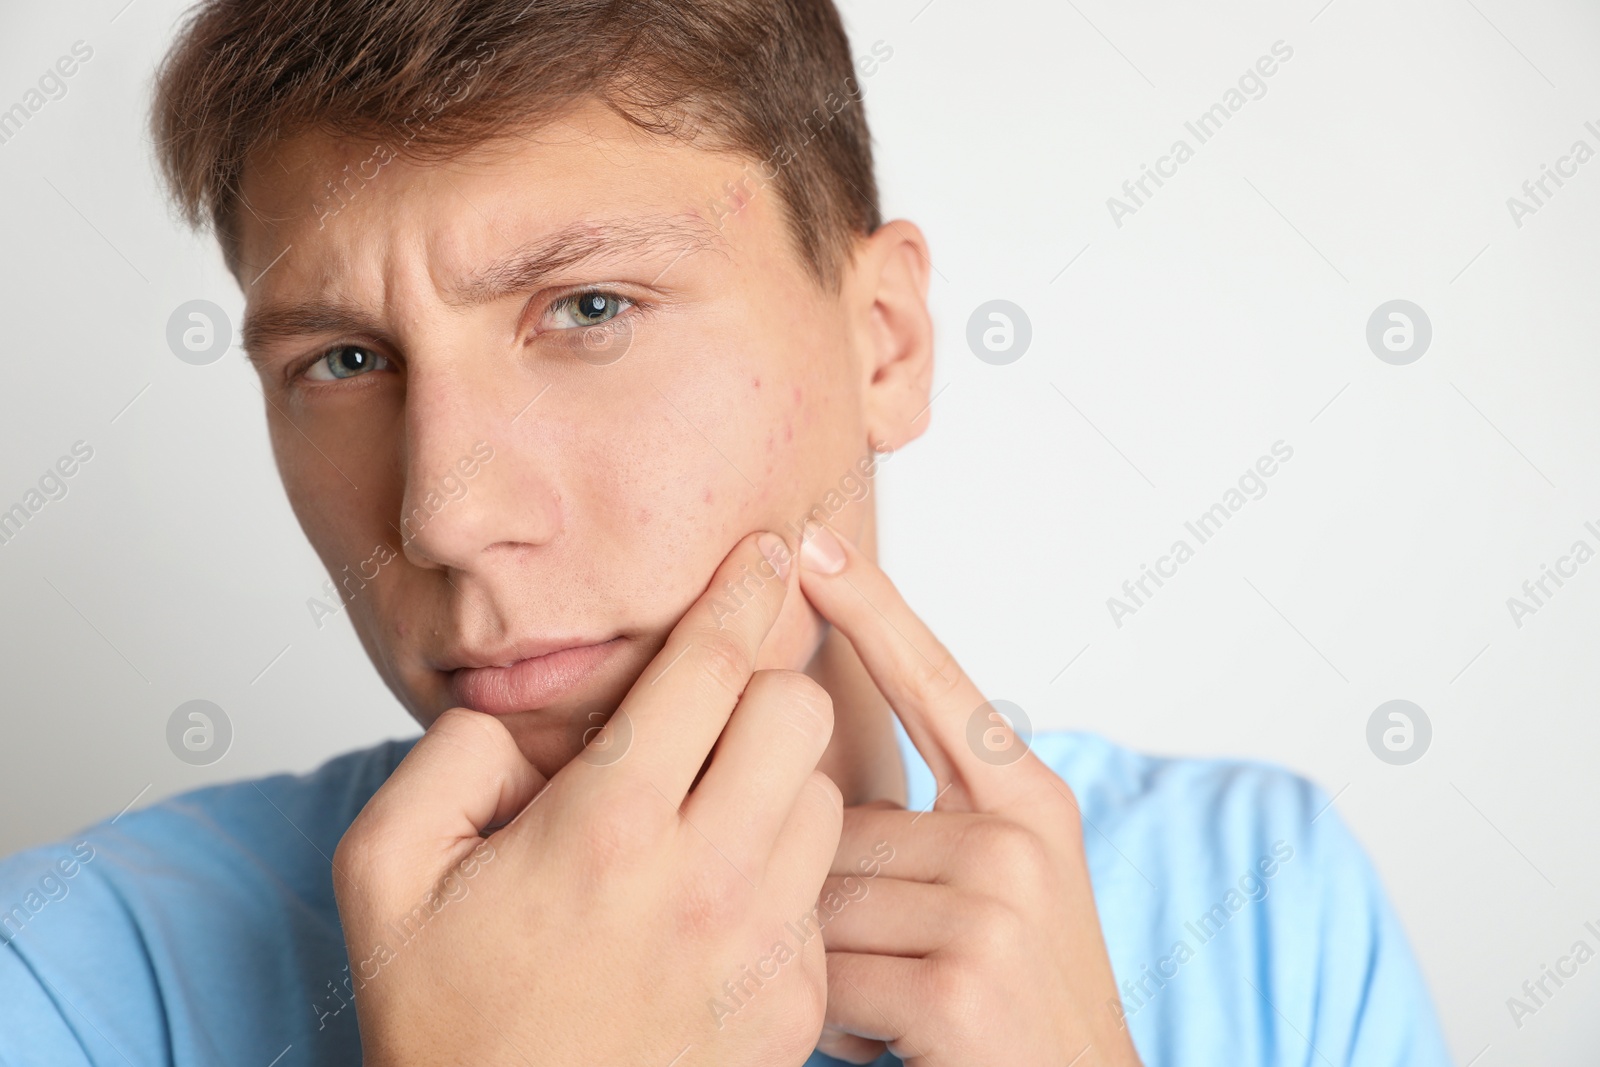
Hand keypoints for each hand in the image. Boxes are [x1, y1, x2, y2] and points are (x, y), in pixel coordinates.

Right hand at [333, 531, 842, 1065]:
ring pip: (827, 799)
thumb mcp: (384, 875)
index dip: (737, 591)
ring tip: (714, 814)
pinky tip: (721, 904)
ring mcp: (761, 950)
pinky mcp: (792, 1008)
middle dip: (761, 689)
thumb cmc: (444, 1027)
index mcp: (605, 829)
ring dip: (780, 782)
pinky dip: (787, 877)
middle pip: (797, 713)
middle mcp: (704, 882)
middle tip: (713, 713)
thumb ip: (446, 757)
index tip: (762, 552)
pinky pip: (823, 895)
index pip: (707, 666)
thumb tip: (524, 713)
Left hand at [797, 521, 1142, 1066]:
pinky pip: (825, 975)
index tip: (811, 546)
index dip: (869, 611)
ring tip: (904, 1001)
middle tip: (900, 962)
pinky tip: (901, 1039)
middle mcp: (1018, 836)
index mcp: (1030, 798)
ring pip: (818, 900)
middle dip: (831, 901)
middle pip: (834, 822)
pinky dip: (839, 1020)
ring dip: (832, 964)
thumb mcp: (1000, 887)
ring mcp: (994, 904)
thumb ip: (926, 824)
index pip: (932, 682)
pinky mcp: (960, 982)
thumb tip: (803, 776)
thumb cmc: (1022, 997)